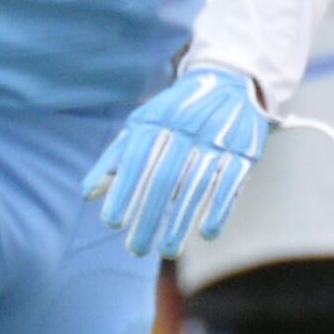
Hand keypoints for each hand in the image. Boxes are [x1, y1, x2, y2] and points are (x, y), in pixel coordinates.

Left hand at [85, 64, 264, 256]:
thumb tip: (89, 195)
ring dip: (181, 221)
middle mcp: (186, 128)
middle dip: (149, 216)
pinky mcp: (245, 150)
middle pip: (164, 178)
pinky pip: (230, 183)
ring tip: (166, 251)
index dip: (124, 191)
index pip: (137, 160)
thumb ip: (114, 158)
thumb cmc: (173, 114)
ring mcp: (217, 139)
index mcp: (156, 121)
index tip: (112, 222)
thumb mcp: (141, 125)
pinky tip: (206, 233)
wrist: (228, 82)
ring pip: (196, 185)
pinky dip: (219, 209)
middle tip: (135, 249)